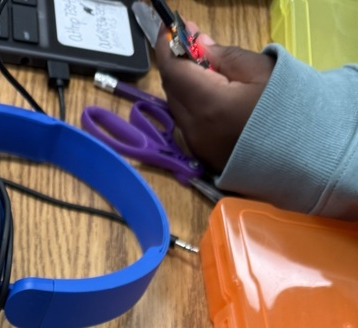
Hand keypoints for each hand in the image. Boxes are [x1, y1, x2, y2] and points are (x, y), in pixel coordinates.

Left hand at [154, 25, 273, 172]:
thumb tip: (199, 45)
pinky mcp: (203, 156)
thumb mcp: (260, 70)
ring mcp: (197, 146)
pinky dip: (191, 104)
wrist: (302, 152)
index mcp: (209, 105)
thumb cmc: (286, 107)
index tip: (171, 28)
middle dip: (176, 64)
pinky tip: (208, 93)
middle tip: (191, 43)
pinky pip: (188, 124)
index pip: (173, 71)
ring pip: (178, 107)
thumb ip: (223, 56)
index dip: (168, 47)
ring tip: (203, 67)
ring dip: (184, 85)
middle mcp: (195, 129)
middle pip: (172, 90)